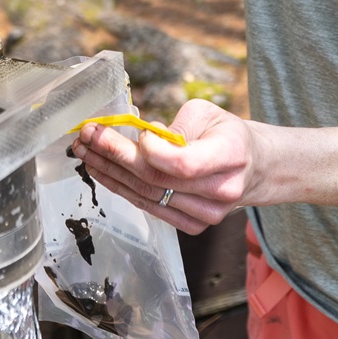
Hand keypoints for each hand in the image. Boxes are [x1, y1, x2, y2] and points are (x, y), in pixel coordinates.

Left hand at [72, 100, 263, 234]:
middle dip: (116, 155)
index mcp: (231, 155)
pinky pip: (149, 207)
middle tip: (88, 135)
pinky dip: (122, 188)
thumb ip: (178, 124)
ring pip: (148, 195)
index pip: (185, 163)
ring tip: (85, 151)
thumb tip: (144, 138)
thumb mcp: (209, 113)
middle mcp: (221, 191)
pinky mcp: (192, 225)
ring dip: (110, 172)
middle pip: (158, 179)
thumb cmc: (227, 134)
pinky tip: (102, 171)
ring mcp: (206, 214)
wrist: (252, 168)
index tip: (136, 133)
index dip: (154, 152)